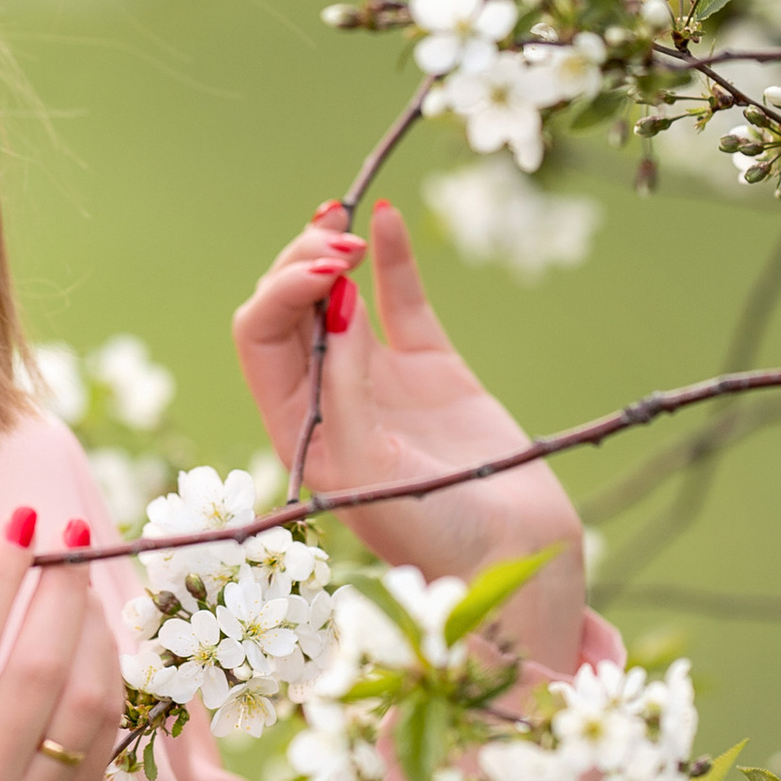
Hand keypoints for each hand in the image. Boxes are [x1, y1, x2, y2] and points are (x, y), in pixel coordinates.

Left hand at [232, 199, 587, 678]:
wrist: (519, 560)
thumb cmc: (435, 537)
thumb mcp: (373, 471)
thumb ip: (347, 389)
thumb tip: (335, 302)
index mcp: (295, 427)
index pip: (261, 337)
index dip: (283, 293)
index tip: (327, 273)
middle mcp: (326, 397)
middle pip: (287, 307)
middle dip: (302, 262)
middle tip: (340, 244)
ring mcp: (378, 378)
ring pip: (335, 294)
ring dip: (332, 250)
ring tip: (349, 221)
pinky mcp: (431, 368)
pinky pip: (401, 300)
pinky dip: (391, 258)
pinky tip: (387, 220)